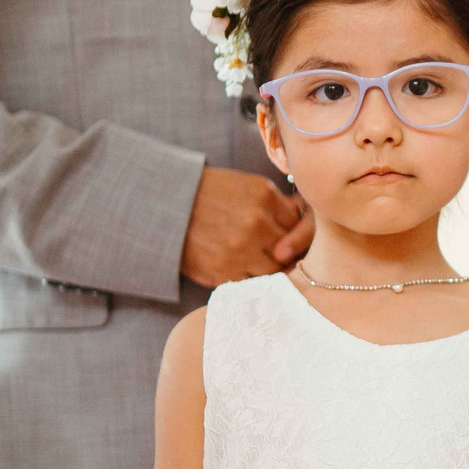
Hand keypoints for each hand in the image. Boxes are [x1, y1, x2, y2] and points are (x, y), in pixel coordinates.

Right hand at [179, 166, 312, 288]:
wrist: (164, 207)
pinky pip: (253, 283)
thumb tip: (304, 219)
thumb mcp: (246, 185)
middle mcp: (255, 223)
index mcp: (264, 196)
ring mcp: (240, 250)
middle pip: (292, 249)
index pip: (301, 223)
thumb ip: (277, 203)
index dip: (296, 231)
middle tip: (278, 251)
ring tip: (259, 261)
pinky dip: (251, 278)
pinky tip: (242, 268)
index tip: (289, 234)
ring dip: (271, 268)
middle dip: (287, 251)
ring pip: (276, 270)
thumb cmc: (209, 194)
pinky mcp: (223, 272)